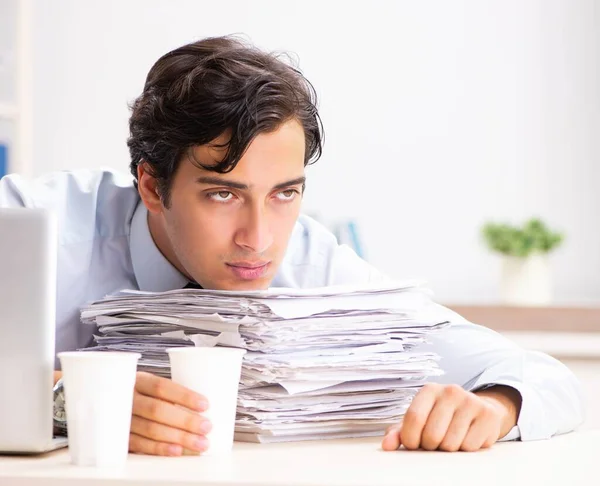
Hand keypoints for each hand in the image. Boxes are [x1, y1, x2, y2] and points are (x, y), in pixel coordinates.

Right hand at [129, 372, 211, 455]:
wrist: (112, 408)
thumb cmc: (144, 397)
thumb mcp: (153, 389)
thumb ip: (173, 395)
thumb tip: (209, 407)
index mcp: (139, 381)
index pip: (161, 386)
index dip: (184, 396)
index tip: (205, 404)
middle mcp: (128, 399)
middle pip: (157, 410)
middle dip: (185, 420)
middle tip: (206, 427)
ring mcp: (123, 420)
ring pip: (151, 429)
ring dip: (179, 437)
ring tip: (200, 443)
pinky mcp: (121, 438)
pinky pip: (141, 445)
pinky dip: (160, 448)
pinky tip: (177, 450)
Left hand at [382, 383, 519, 451]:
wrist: (477, 409)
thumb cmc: (441, 417)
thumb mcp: (420, 420)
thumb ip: (399, 431)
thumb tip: (387, 445)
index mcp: (429, 390)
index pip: (414, 418)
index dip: (411, 439)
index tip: (413, 445)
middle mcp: (450, 391)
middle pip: (432, 434)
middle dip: (430, 446)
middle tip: (435, 442)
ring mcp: (471, 401)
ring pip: (451, 444)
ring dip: (447, 450)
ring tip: (450, 438)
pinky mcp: (487, 415)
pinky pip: (470, 447)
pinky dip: (465, 450)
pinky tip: (466, 437)